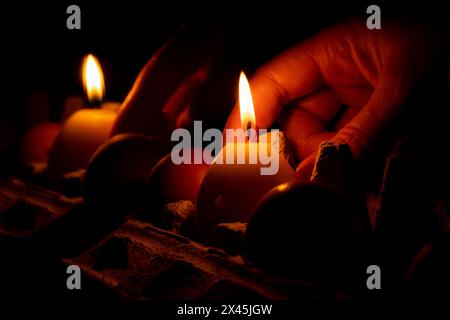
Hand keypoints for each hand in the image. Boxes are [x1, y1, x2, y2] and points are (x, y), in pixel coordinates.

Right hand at [225, 19, 439, 178]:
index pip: (274, 81)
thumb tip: (312, 178)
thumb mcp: (410, 94)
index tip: (233, 152)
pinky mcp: (375, 121)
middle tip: (305, 181)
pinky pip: (347, 146)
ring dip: (329, 162)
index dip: (249, 116)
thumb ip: (360, 136)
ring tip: (347, 177)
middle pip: (295, 118)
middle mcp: (340, 74)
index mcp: (336, 49)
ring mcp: (357, 99)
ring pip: (322, 137)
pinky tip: (360, 176)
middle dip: (298, 151)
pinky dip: (349, 164)